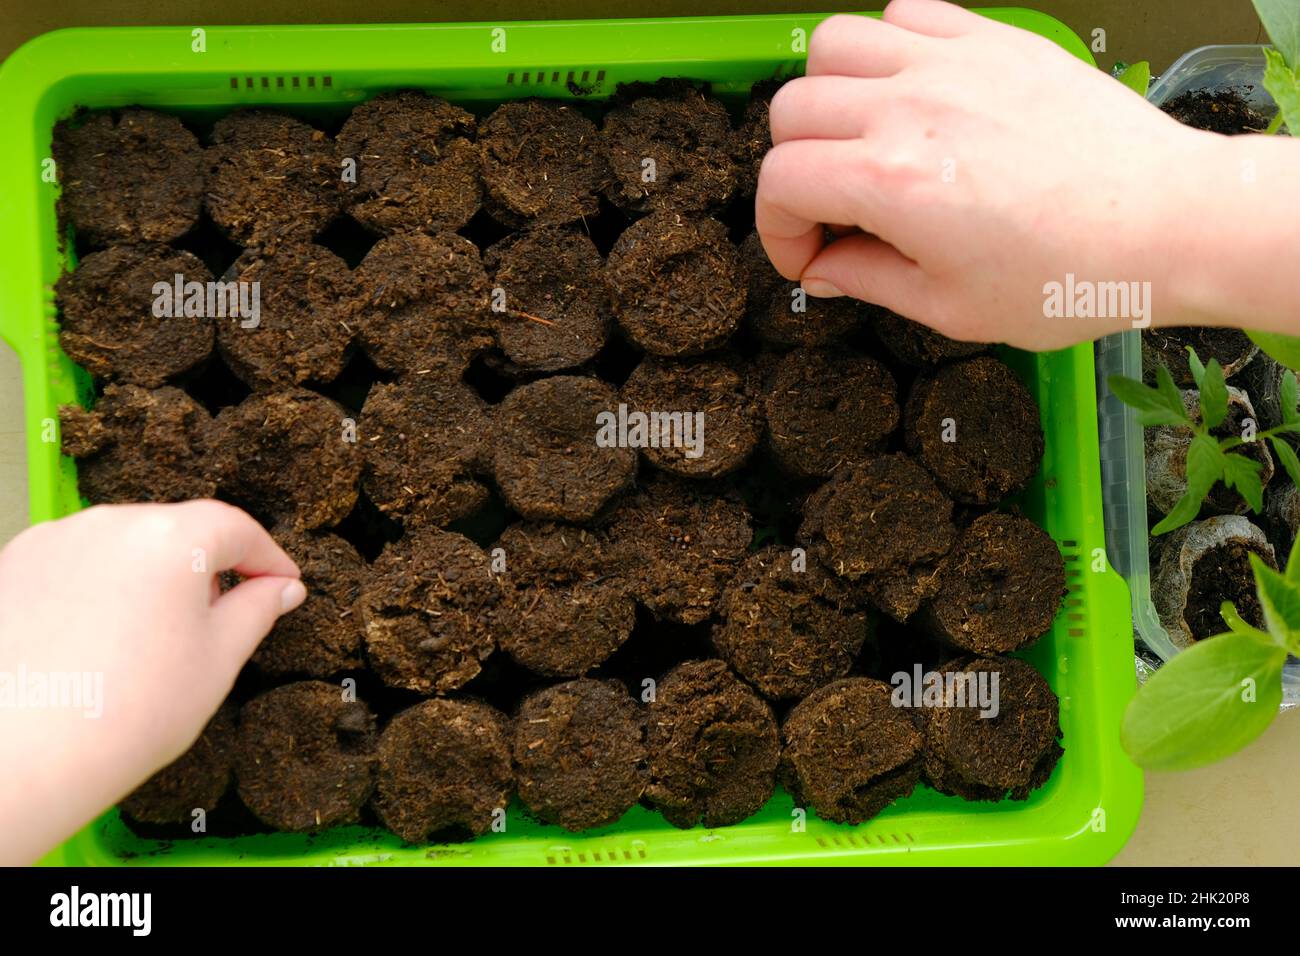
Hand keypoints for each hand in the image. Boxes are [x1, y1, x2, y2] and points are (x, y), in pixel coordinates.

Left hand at [0, 500, 303, 864]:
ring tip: (154, 636)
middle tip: (221, 617)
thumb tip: (281, 590)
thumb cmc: (128, 713)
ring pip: (124, 546)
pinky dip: (99, 589)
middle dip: (207, 567)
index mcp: (171, 539)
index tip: (282, 583)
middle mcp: (111, 524)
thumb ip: (256, 611)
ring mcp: (55, 541)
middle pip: (178, 530)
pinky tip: (101, 640)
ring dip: (151, 576)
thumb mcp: (218, 660)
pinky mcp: (14, 567)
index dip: (268, 558)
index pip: (237, 529)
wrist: (21, 758)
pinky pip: (76, 564)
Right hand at [756, 0, 1241, 350]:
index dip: (777, 231)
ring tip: (857, 138)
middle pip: (791, 111)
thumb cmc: (1071, 274)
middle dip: (792, 169)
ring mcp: (951, 63)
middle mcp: (910, 109)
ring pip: (832, 45)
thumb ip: (868, 280)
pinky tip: (908, 96)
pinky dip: (886, 49)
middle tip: (830, 207)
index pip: (778, 183)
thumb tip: (824, 270)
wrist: (1165, 221)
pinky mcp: (992, 40)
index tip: (808, 257)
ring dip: (825, 96)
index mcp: (892, 183)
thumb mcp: (952, 307)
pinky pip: (904, 14)